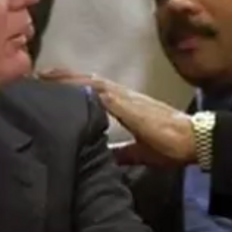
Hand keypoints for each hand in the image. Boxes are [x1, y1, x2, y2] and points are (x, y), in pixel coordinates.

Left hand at [37, 69, 195, 167]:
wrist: (191, 140)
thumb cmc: (171, 145)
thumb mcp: (140, 152)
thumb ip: (121, 152)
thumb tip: (103, 156)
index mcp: (126, 105)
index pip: (95, 91)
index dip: (74, 86)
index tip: (53, 85)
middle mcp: (124, 96)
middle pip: (89, 82)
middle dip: (65, 78)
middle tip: (40, 75)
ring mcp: (125, 98)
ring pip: (91, 83)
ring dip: (68, 79)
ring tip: (45, 76)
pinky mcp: (127, 104)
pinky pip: (100, 92)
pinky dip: (81, 87)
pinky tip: (65, 87)